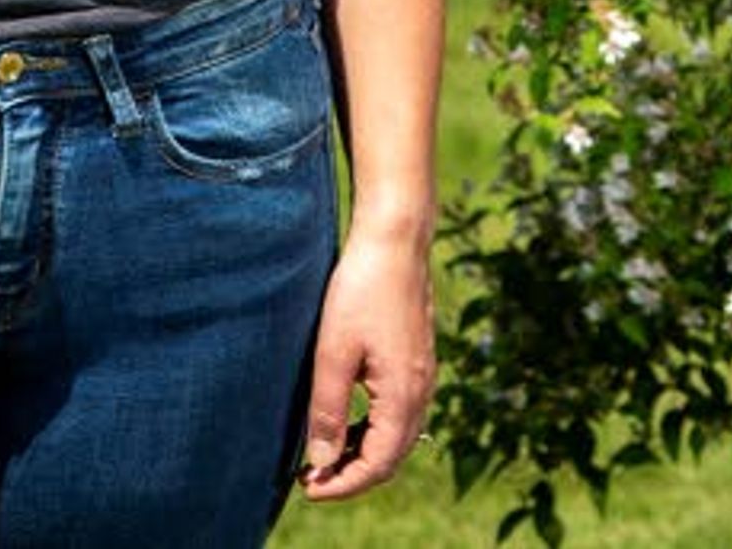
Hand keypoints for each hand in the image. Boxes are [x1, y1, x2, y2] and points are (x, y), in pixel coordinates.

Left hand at [297, 234, 432, 502]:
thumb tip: (322, 460)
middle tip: (312, 477)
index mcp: (403, 397)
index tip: (308, 487)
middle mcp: (421, 394)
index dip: (343, 483)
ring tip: (323, 453)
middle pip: (391, 458)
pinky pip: (400, 415)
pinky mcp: (418, 363)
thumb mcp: (333, 352)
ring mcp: (424, 378)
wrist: (394, 243)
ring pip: (397, 438)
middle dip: (352, 474)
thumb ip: (328, 409)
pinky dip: (373, 429)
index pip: (377, 464)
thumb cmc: (361, 291)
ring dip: (363, 453)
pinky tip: (347, 420)